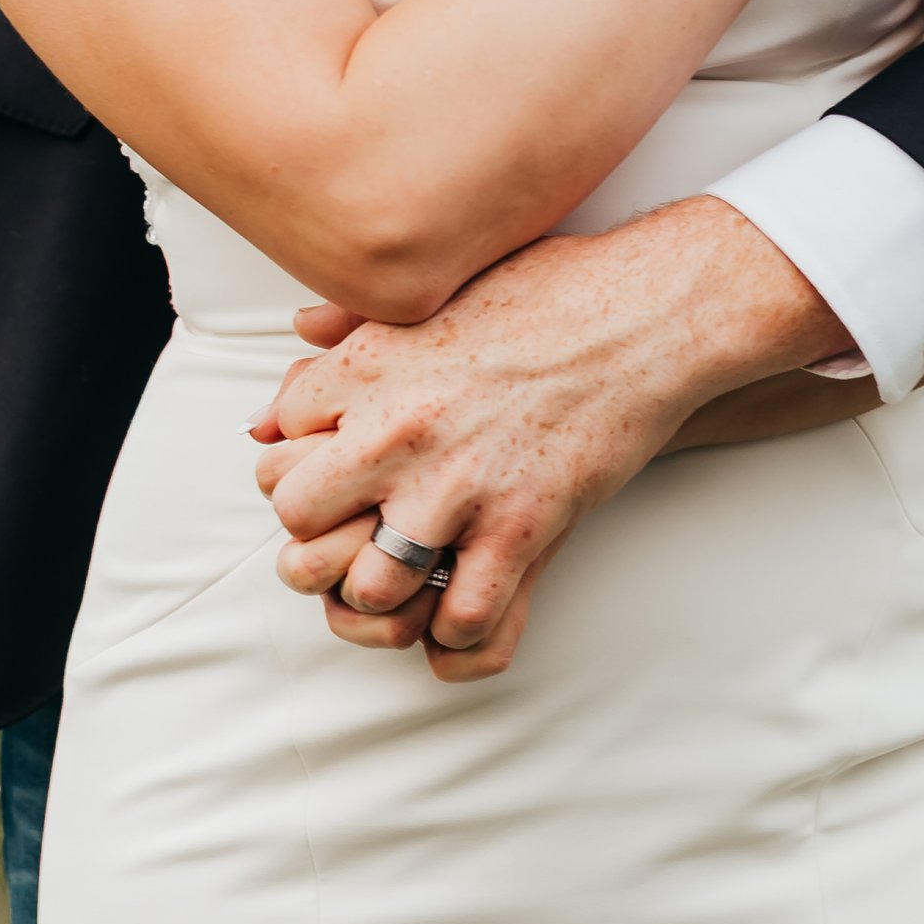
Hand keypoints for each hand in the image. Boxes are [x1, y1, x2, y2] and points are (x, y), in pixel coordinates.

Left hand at [249, 203, 845, 680]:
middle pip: (297, 520)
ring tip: (409, 583)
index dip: (298, 467)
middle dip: (319, 538)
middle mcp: (396, 431)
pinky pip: (461, 619)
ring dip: (385, 596)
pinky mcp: (523, 529)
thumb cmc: (551, 290)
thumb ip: (358, 315)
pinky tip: (461, 614)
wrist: (648, 313)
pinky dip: (455, 637)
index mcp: (369, 368)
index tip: (332, 476)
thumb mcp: (438, 286)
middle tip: (356, 537)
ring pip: (369, 587)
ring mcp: (457, 487)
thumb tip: (300, 332)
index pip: (276, 445)